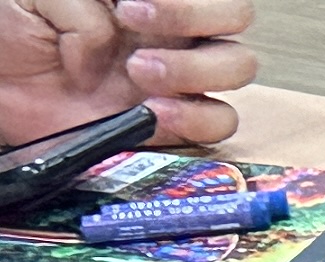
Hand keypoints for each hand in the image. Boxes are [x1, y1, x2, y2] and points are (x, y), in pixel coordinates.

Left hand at [0, 0, 255, 152]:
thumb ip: (84, 1)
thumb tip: (115, 30)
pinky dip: (195, 116)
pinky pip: (220, 120)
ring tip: (138, 70)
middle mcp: (171, 29)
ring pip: (237, 64)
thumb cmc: (15, 30)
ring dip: (195, 68)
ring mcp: (180, 75)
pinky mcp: (178, 122)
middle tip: (135, 22)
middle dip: (193, 16)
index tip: (130, 2)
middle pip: (234, 12)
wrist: (1, 87)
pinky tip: (155, 111)